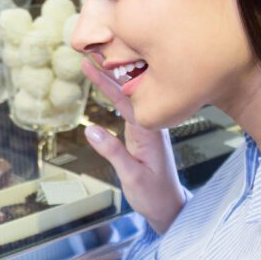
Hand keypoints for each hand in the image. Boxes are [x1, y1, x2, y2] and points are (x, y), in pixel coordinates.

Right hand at [82, 58, 184, 233]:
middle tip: (89, 52)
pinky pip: (129, 108)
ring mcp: (148, 129)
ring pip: (128, 97)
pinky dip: (116, 94)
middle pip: (127, 91)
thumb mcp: (131, 176)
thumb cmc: (154, 195)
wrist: (171, 207)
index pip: (125, 98)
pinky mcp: (145, 135)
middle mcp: (150, 125)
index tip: (91, 63)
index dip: (107, 79)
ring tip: (94, 64)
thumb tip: (89, 129)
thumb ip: (112, 152)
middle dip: (107, 71)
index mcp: (148, 131)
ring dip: (111, 80)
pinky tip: (108, 88)